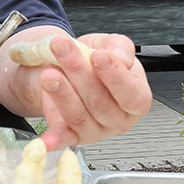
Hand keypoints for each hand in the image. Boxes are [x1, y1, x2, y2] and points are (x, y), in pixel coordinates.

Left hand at [33, 33, 151, 149]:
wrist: (70, 67)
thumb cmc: (95, 59)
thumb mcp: (112, 44)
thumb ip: (120, 47)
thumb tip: (118, 57)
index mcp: (137, 97)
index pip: (132, 94)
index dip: (115, 75)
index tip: (98, 56)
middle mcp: (118, 119)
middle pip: (100, 102)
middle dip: (79, 72)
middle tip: (63, 49)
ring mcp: (95, 130)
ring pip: (79, 116)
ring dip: (61, 93)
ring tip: (49, 73)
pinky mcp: (73, 136)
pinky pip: (64, 138)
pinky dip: (55, 139)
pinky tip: (47, 138)